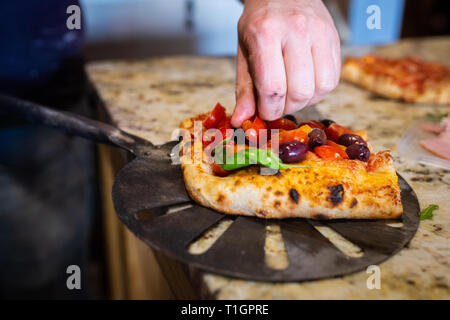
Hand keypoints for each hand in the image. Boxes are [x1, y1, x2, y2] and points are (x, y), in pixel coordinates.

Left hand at [231, 0, 340, 126]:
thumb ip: (245, 89)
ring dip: (305, 101)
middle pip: (299, 92)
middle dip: (287, 107)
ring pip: (320, 88)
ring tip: (292, 93)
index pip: (273, 88)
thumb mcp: (244, 53)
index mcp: (266, 33)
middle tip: (278, 102)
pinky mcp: (334, 39)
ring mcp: (319, 32)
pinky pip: (332, 80)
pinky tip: (306, 83)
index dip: (269, 110)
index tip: (265, 111)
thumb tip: (242, 120)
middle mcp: (296, 30)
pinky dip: (318, 91)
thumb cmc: (260, 25)